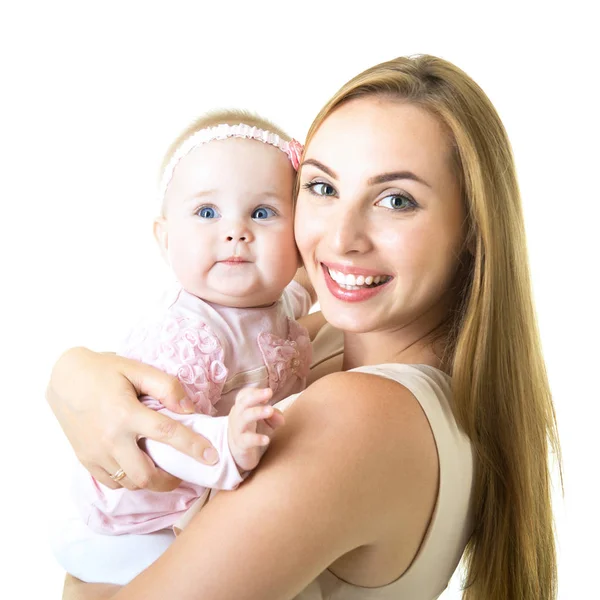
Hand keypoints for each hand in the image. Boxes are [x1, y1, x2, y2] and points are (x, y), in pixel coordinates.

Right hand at [46, 347, 219, 491]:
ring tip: (163, 470)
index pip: (167, 434)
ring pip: (130, 483)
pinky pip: (113, 482)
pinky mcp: (86, 460)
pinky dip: (130, 480)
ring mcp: (96, 453)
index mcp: (126, 413)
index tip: (212, 458)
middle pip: (146, 475)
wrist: (65, 379)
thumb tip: (189, 409)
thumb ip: (167, 387)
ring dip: (150, 481)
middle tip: (184, 471)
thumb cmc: (105, 371)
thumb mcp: (138, 370)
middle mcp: (110, 438)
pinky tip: (139, 465)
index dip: (193, 447)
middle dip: (170, 480)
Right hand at [227, 387, 284, 471]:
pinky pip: (247, 440)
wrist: (238, 454)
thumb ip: (274, 416)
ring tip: (270, 410)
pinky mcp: (241, 445)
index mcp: (242, 407)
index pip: (244, 395)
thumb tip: (281, 419)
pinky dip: (256, 438)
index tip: (268, 392)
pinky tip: (267, 439)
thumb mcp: (266, 422)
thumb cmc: (254, 431)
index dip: (255, 392)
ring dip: (257, 412)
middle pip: (243, 403)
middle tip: (269, 392)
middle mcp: (237, 416)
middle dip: (256, 396)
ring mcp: (238, 430)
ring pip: (244, 418)